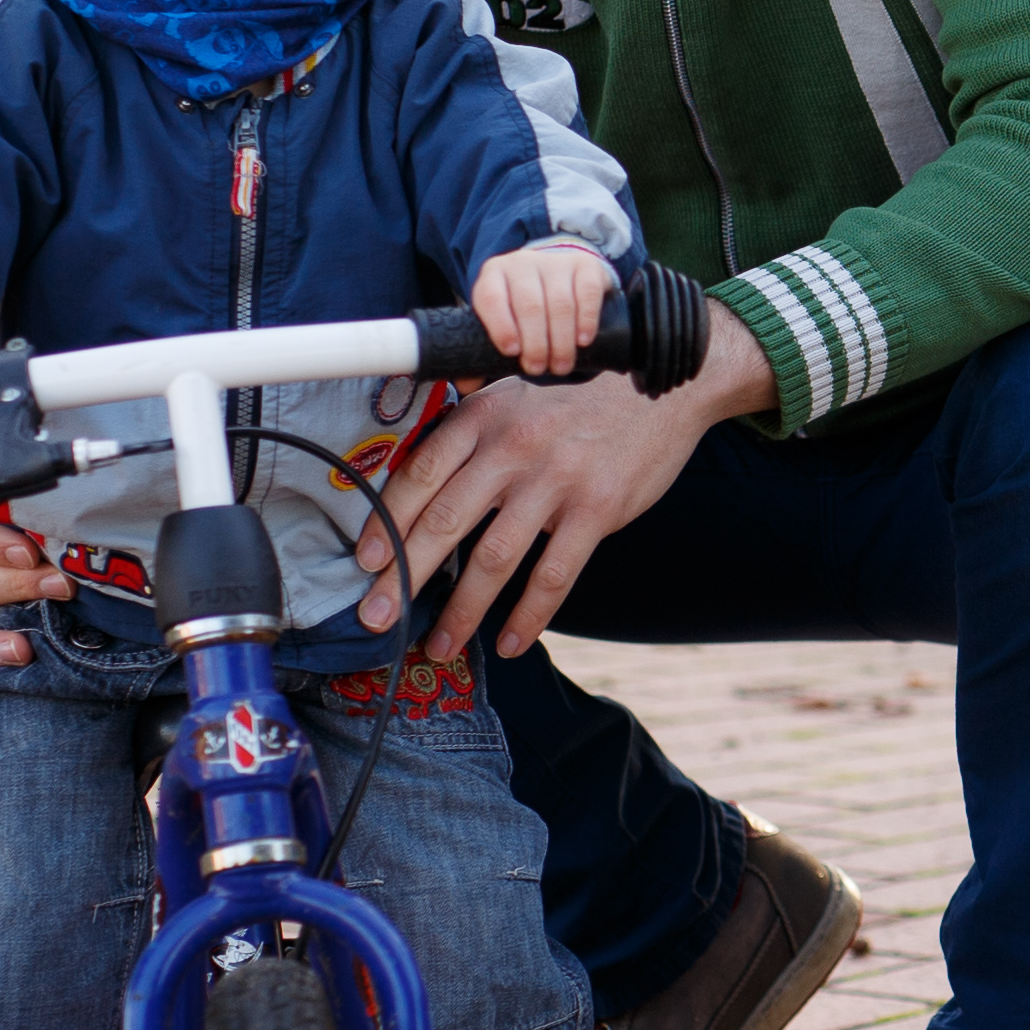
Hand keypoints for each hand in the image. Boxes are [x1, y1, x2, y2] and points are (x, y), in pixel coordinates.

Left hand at [360, 304, 775, 660]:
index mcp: (485, 417)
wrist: (661, 383)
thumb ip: (475, 434)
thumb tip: (425, 488)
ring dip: (462, 610)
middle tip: (378, 617)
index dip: (388, 522)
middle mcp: (513, 447)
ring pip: (494, 558)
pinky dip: (529, 615)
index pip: (421, 474)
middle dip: (404, 578)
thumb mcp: (517, 394)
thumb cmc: (580, 395)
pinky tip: (511, 643)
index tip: (367, 561)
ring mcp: (556, 480)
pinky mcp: (597, 508)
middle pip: (445, 523)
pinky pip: (554, 575)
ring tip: (442, 645)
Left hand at [470, 240, 617, 379]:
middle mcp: (522, 263)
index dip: (500, 326)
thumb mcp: (499, 321)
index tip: (511, 352)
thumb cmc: (521, 307)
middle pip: (529, 304)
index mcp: (494, 275)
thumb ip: (480, 350)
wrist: (556, 275)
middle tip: (537, 369)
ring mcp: (556, 262)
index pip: (491, 298)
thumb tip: (465, 384)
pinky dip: (586, 320)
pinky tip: (582, 341)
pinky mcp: (585, 266)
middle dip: (535, 343)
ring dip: (561, 340)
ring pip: (560, 303)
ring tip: (560, 365)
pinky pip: (587, 293)